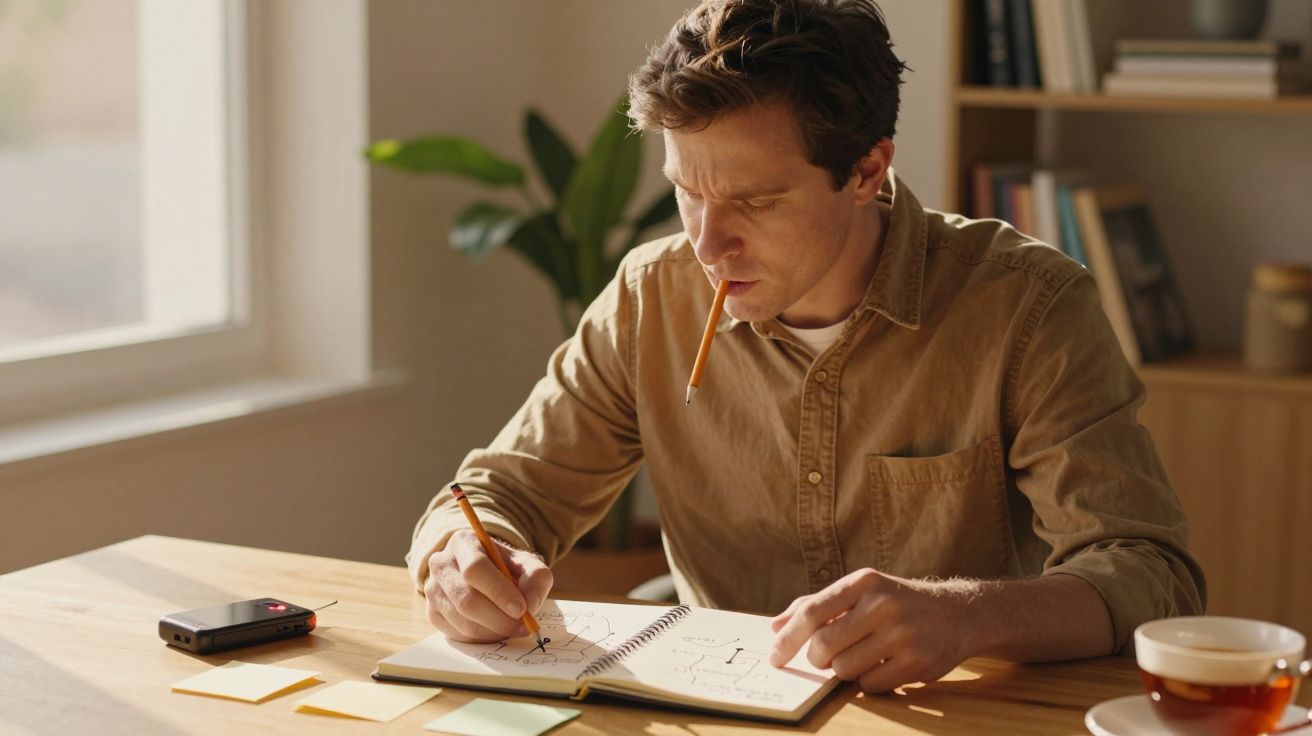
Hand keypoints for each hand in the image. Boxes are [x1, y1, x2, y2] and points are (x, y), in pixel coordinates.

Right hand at [424, 529, 553, 641]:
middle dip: (499, 619)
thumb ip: (536, 579)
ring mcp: (432, 589)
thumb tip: (530, 605)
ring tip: (512, 628)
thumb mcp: (528, 564)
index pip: (475, 568)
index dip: (498, 591)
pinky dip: (481, 638)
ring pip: (462, 620)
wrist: (487, 574)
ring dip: (492, 631)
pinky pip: (456, 634)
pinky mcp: (432, 612)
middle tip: (523, 627)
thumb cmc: (507, 568)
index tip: (521, 609)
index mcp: (463, 543)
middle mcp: (441, 563)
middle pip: (466, 599)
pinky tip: (495, 630)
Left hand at [769, 568, 974, 692]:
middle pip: (824, 646)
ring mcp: (902, 634)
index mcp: (864, 582)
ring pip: (845, 669)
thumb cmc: (896, 602)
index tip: (774, 658)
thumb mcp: (861, 592)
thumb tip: (775, 627)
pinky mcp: (917, 662)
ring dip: (845, 670)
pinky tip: (882, 666)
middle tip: (825, 658)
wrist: (956, 613)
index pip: (812, 611)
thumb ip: (817, 605)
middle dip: (817, 659)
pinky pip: (870, 684)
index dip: (788, 639)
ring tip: (861, 657)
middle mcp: (883, 604)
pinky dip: (868, 682)